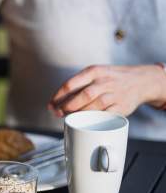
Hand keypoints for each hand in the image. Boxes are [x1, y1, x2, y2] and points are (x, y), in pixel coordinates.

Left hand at [49, 64, 165, 116]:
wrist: (140, 81)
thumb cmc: (110, 79)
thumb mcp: (95, 74)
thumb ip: (77, 86)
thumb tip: (54, 103)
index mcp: (94, 72)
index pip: (71, 84)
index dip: (58, 97)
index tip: (51, 105)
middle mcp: (104, 82)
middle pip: (83, 96)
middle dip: (67, 107)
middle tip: (59, 113)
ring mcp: (114, 94)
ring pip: (94, 106)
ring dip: (79, 114)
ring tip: (71, 117)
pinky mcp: (121, 107)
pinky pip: (105, 115)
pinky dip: (94, 120)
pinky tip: (86, 121)